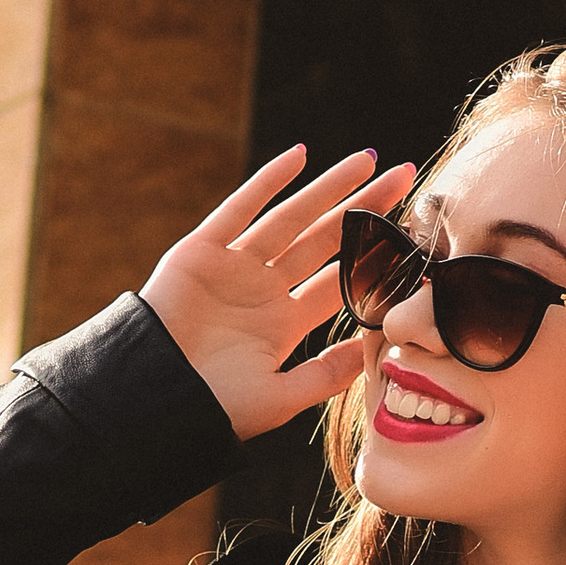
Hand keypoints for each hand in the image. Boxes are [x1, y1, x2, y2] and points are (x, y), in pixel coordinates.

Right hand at [142, 145, 417, 441]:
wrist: (154, 400)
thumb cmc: (214, 408)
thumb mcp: (280, 397)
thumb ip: (325, 375)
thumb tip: (374, 349)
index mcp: (284, 323)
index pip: (340, 280)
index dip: (375, 256)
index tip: (411, 230)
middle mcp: (264, 289)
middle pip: (325, 240)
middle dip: (364, 209)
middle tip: (404, 176)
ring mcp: (234, 267)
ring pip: (292, 218)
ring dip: (328, 188)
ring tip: (366, 160)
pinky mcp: (201, 251)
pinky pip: (240, 209)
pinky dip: (268, 181)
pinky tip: (301, 156)